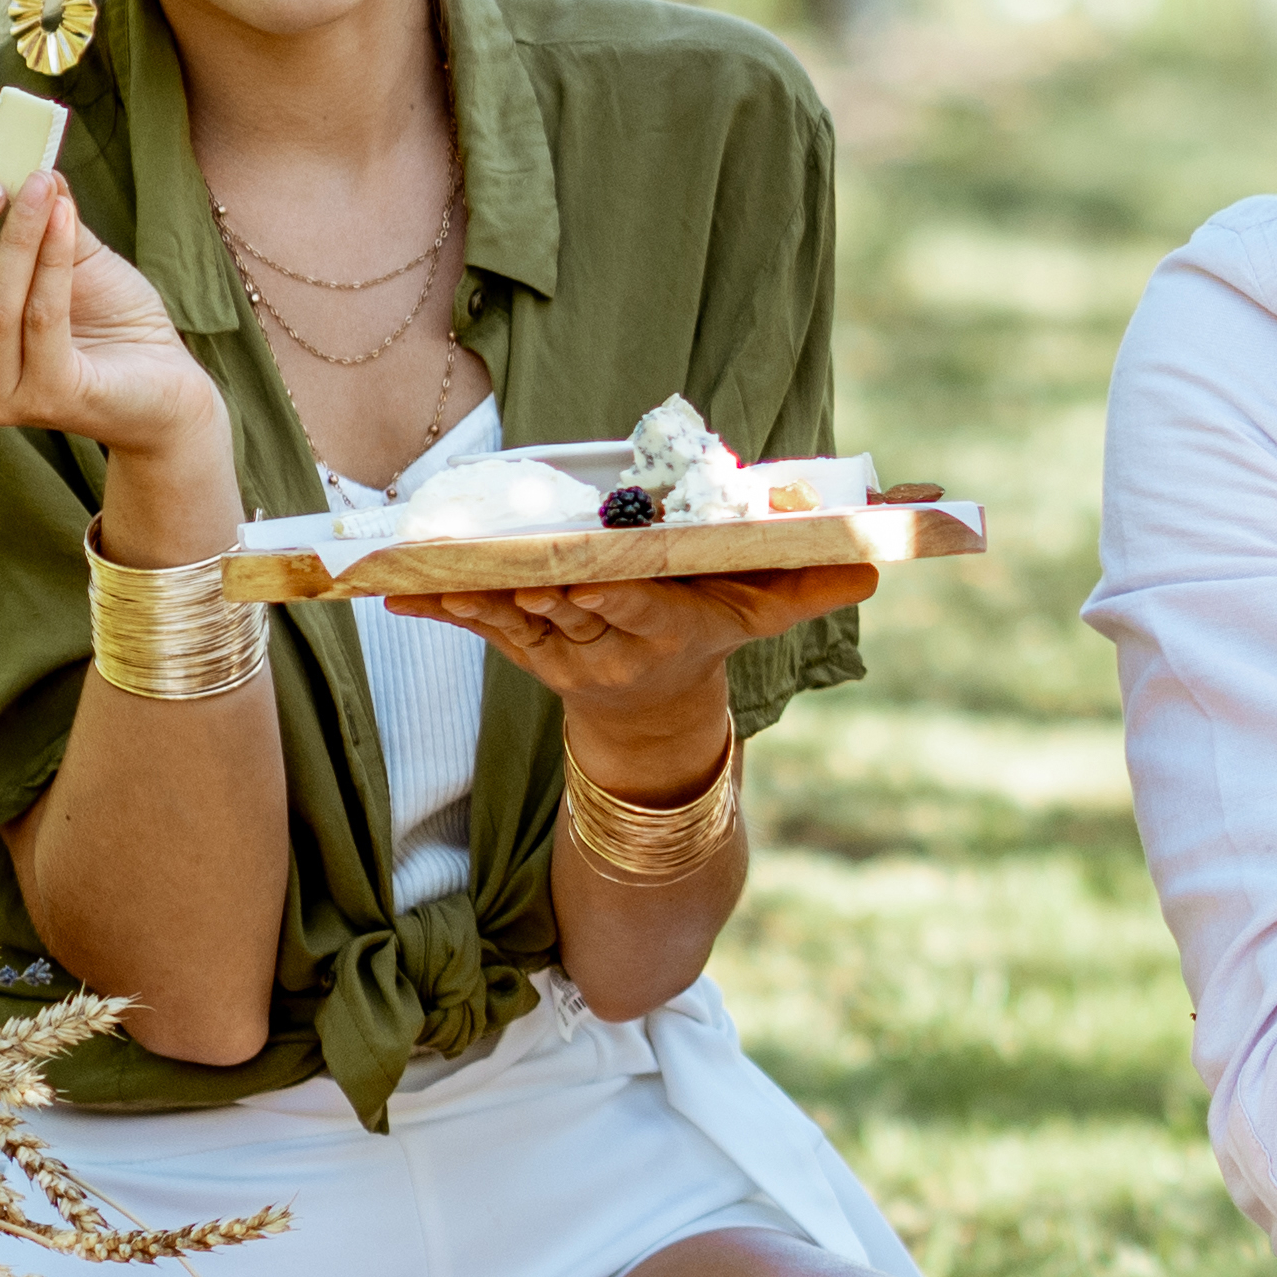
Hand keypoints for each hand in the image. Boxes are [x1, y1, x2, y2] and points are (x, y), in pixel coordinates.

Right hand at [0, 145, 221, 501]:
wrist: (171, 390)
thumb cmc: (114, 324)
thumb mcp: (72, 258)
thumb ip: (43, 216)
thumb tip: (27, 158)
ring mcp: (0, 393)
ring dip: (16, 235)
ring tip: (42, 184)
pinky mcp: (49, 398)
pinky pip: (43, 318)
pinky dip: (53, 261)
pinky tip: (67, 218)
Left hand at [391, 561, 872, 806]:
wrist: (654, 716)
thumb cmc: (712, 637)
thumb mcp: (765, 615)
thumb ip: (816, 585)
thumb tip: (886, 561)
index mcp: (667, 626)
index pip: (637, 606)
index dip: (608, 596)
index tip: (580, 580)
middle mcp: (610, 643)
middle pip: (566, 607)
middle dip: (530, 587)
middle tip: (496, 564)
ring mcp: (562, 650)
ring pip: (512, 617)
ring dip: (467, 596)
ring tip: (418, 573)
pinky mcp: (524, 649)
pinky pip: (476, 626)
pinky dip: (436, 608)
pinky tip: (390, 595)